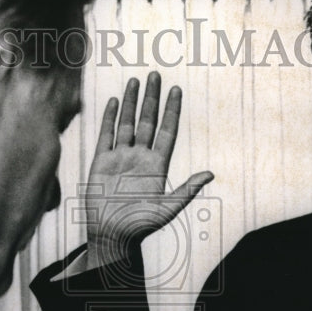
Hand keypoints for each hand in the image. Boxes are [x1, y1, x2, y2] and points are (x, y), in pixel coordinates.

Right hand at [86, 72, 213, 267]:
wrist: (111, 235)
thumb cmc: (140, 226)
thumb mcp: (167, 209)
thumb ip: (187, 190)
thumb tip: (210, 174)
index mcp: (157, 166)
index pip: (167, 131)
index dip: (171, 111)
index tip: (176, 91)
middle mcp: (140, 158)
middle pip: (148, 121)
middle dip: (152, 98)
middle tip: (155, 75)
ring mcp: (120, 158)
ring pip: (128, 123)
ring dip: (132, 103)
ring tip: (136, 81)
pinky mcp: (101, 162)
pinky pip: (107, 134)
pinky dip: (111, 117)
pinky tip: (116, 101)